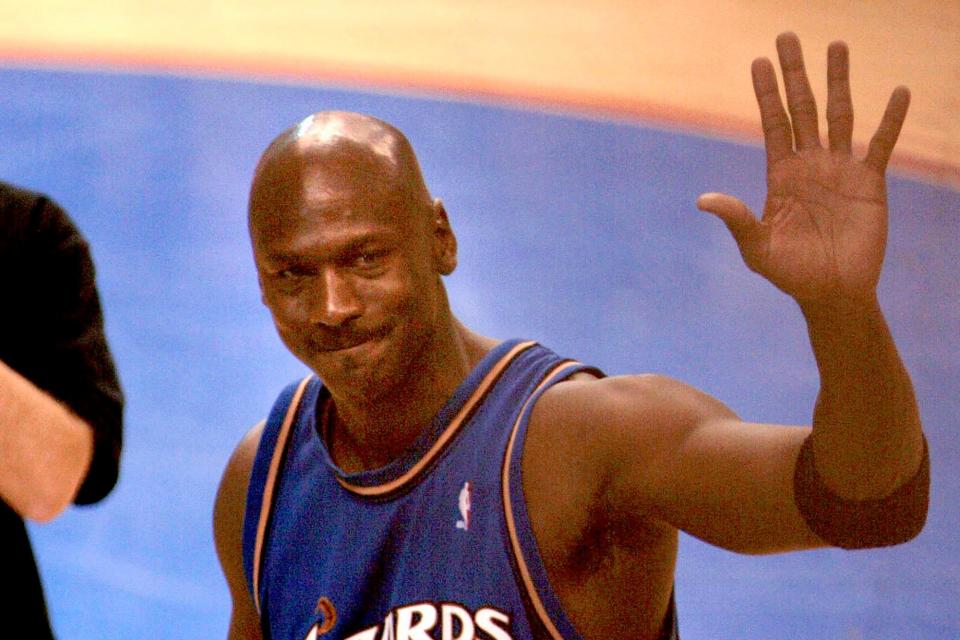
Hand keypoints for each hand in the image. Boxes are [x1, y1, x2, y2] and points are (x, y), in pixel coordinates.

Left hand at [698, 32, 909, 306]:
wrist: (832, 293)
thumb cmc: (791, 274)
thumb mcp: (758, 248)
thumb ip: (737, 220)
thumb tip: (703, 200)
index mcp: (781, 175)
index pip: (773, 123)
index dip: (766, 93)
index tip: (759, 61)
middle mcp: (809, 164)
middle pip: (802, 108)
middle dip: (796, 73)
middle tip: (787, 36)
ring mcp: (840, 170)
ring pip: (840, 115)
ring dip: (839, 81)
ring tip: (837, 45)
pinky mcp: (870, 183)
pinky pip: (882, 145)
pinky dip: (890, 121)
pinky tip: (898, 93)